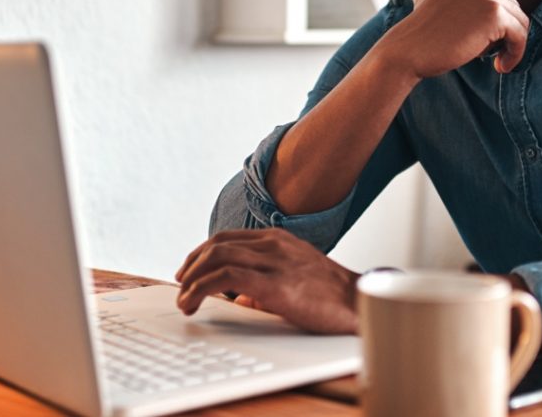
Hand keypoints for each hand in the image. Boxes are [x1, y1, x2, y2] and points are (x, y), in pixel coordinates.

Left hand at [175, 228, 359, 334]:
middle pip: (218, 244)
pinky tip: (193, 302)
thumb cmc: (333, 296)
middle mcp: (274, 245)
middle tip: (181, 283)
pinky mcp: (274, 284)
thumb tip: (241, 298)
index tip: (190, 269)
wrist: (360, 304)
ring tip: (183, 298)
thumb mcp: (296, 278)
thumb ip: (267, 283)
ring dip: (192, 278)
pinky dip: (201, 288)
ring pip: (217, 257)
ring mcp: (274, 262)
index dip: (202, 252)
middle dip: (192, 263)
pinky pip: (226, 279)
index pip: (229, 237)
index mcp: (279, 240)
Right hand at [387, 0, 529, 75]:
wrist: (408, 49)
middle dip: (505, 29)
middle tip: (489, 50)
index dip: (500, 14)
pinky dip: (515, 53)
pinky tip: (500, 65)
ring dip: (511, 43)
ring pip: (520, 20)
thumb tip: (504, 5)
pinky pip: (520, 35)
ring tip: (496, 60)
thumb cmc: (424, 31)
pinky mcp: (495, 14)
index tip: (490, 35)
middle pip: (513, 4)